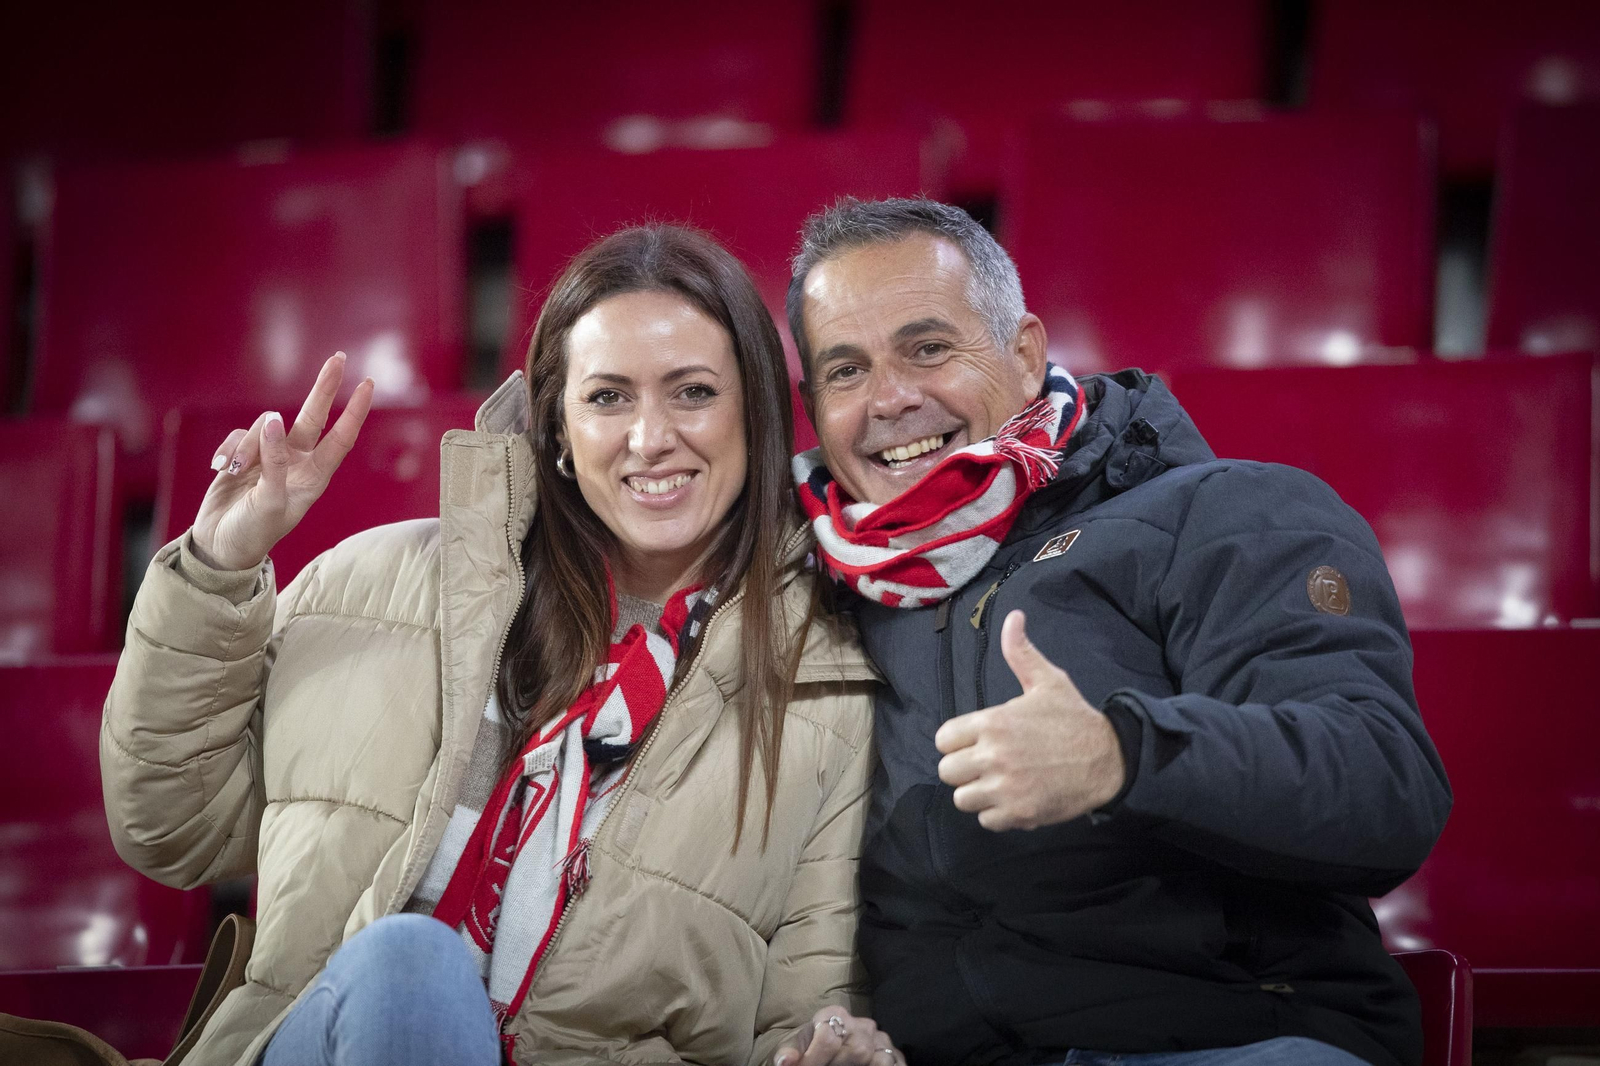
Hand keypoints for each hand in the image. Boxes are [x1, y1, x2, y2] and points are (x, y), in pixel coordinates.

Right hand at [190, 352, 374, 571]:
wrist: (219, 546)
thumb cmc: (253, 532)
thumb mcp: (268, 501)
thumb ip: (274, 462)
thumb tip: (274, 420)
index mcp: (314, 477)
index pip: (340, 438)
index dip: (354, 412)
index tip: (367, 384)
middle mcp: (296, 463)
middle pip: (313, 417)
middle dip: (324, 388)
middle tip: (339, 358)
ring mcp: (270, 457)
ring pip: (263, 427)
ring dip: (247, 446)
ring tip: (235, 473)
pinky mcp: (243, 455)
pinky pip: (238, 436)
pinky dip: (227, 449)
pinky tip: (219, 469)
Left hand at [773, 1006, 903, 1065]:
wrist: (824, 1050)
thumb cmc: (809, 1048)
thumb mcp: (797, 1047)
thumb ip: (789, 1052)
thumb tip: (785, 1062)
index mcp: (834, 1015)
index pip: (828, 1038)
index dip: (814, 1060)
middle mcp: (861, 1024)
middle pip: (857, 1050)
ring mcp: (880, 1039)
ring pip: (879, 1058)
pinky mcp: (893, 1054)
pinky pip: (895, 1063)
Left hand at [934, 610, 1124, 830]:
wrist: (1109, 759)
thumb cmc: (1074, 719)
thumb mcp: (1048, 681)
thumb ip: (1021, 653)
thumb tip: (1013, 617)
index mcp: (993, 723)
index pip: (943, 740)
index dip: (956, 742)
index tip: (974, 741)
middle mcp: (993, 756)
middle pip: (947, 772)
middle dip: (963, 768)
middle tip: (985, 764)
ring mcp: (1005, 787)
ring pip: (962, 799)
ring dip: (977, 792)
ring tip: (997, 782)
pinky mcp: (1019, 813)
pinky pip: (986, 820)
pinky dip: (996, 813)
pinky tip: (1013, 798)